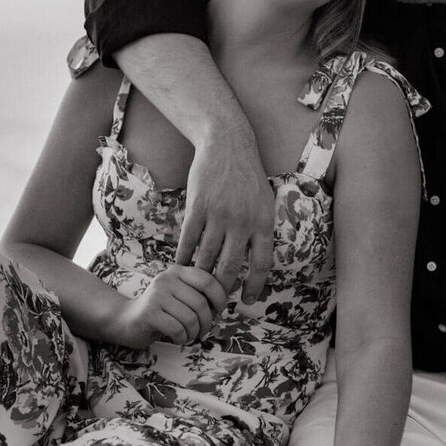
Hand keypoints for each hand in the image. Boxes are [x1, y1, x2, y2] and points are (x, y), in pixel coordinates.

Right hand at [112, 265, 228, 347]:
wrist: (126, 319)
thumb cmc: (161, 310)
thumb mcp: (182, 295)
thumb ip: (203, 292)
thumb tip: (235, 289)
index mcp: (178, 271)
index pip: (208, 280)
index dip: (220, 298)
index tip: (219, 311)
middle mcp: (167, 279)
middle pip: (201, 304)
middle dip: (207, 322)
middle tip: (203, 331)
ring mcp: (156, 295)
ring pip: (191, 318)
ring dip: (194, 333)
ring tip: (189, 335)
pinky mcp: (149, 313)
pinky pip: (178, 329)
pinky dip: (182, 338)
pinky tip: (178, 338)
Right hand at [176, 130, 275, 303]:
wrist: (227, 144)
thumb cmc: (247, 176)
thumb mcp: (265, 202)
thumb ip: (260, 230)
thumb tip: (257, 261)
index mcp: (263, 222)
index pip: (262, 264)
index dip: (254, 286)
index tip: (246, 300)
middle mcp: (242, 221)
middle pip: (231, 266)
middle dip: (222, 287)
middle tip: (216, 298)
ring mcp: (218, 214)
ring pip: (207, 256)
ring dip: (200, 274)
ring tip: (196, 285)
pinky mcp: (197, 207)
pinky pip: (188, 240)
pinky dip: (184, 256)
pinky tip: (181, 265)